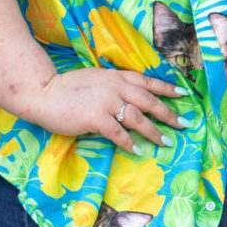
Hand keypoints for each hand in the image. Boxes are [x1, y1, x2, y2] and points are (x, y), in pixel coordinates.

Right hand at [4, 68, 185, 154]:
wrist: (42, 92)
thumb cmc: (66, 87)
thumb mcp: (95, 78)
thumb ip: (113, 85)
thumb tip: (130, 96)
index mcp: (116, 76)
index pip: (147, 81)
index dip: (167, 89)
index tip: (184, 95)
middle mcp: (115, 87)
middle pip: (149, 101)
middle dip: (169, 113)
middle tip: (184, 124)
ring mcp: (106, 102)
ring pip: (138, 118)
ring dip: (154, 131)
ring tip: (166, 142)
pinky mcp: (95, 118)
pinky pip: (118, 133)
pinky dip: (129, 142)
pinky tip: (137, 150)